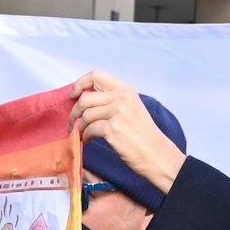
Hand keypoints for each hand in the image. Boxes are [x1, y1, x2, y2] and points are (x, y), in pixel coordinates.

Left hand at [70, 71, 185, 192]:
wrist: (156, 154)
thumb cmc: (143, 135)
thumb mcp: (132, 107)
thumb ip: (113, 99)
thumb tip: (86, 99)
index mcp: (126, 90)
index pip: (96, 75)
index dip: (80, 83)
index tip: (73, 95)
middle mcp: (122, 97)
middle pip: (86, 98)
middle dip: (75, 111)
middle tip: (73, 121)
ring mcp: (118, 112)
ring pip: (86, 114)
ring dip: (80, 126)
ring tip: (83, 133)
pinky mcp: (113, 129)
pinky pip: (89, 129)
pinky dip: (85, 135)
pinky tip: (88, 140)